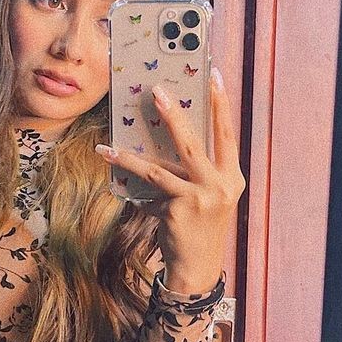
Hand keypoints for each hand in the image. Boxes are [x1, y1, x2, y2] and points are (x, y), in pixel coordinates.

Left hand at [95, 66, 245, 294]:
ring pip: (167, 164)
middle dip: (177, 114)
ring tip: (116, 138)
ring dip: (137, 151)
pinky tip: (109, 157)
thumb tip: (158, 139)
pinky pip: (150, 184)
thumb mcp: (203, 195)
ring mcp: (202, 197)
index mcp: (232, 177)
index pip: (227, 133)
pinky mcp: (180, 209)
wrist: (196, 266)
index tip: (213, 76)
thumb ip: (191, 170)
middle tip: (159, 90)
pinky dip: (129, 169)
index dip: (221, 104)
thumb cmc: (196, 226)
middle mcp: (222, 185)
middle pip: (198, 141)